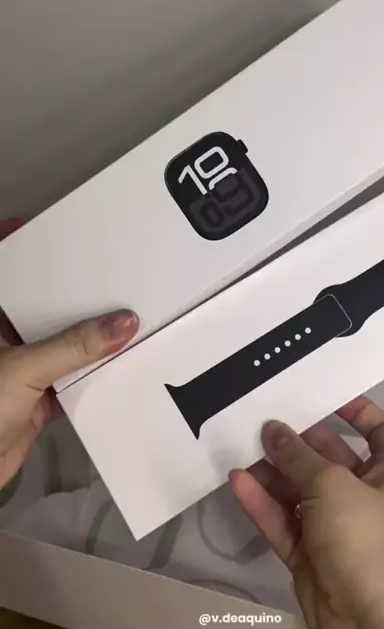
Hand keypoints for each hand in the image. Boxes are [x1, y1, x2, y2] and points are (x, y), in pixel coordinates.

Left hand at [0, 219, 138, 488]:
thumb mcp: (23, 370)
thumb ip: (75, 347)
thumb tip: (126, 322)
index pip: (9, 274)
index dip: (20, 246)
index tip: (54, 227)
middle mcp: (3, 341)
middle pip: (39, 309)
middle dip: (71, 294)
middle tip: (110, 269)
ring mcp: (18, 372)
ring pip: (57, 344)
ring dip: (85, 336)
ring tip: (125, 307)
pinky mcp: (34, 402)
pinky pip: (68, 380)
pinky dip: (91, 375)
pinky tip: (121, 361)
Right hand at [230, 398, 383, 628]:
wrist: (378, 626)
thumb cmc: (371, 539)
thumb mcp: (335, 485)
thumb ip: (298, 457)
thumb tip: (273, 430)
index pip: (380, 431)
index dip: (357, 411)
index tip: (321, 395)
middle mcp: (366, 496)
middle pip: (329, 458)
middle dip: (297, 441)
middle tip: (258, 417)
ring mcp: (336, 527)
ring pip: (299, 490)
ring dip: (272, 472)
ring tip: (237, 445)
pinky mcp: (309, 555)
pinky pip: (283, 521)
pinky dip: (262, 504)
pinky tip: (236, 481)